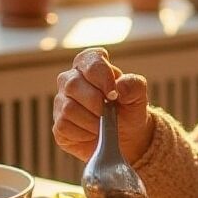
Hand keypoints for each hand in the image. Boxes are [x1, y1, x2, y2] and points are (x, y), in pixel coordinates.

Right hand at [52, 47, 152, 164]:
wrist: (125, 136)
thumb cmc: (128, 109)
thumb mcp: (138, 96)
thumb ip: (134, 85)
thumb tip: (120, 85)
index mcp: (91, 65)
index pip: (90, 60)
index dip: (102, 76)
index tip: (114, 94)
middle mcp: (71, 79)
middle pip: (73, 84)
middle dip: (96, 103)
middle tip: (110, 113)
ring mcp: (61, 100)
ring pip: (69, 107)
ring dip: (92, 121)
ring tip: (104, 125)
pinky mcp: (59, 123)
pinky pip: (64, 125)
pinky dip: (84, 133)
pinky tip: (93, 133)